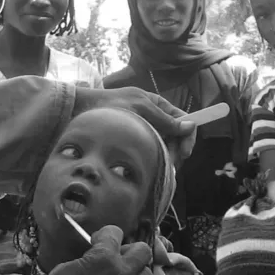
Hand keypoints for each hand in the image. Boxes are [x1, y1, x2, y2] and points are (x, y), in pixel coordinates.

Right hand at [26, 226, 155, 274]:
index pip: (116, 233)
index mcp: (103, 257)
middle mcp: (122, 273)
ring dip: (135, 273)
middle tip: (117, 258)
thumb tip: (96, 258)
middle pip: (143, 251)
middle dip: (129, 250)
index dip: (106, 235)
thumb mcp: (67, 266)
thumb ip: (89, 259)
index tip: (99, 241)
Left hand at [73, 86, 196, 159]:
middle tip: (170, 167)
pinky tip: (151, 168)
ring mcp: (145, 130)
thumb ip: (164, 119)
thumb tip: (191, 125)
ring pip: (165, 147)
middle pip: (176, 138)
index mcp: (159, 105)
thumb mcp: (140, 108)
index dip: (188, 137)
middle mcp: (155, 118)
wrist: (83, 109)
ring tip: (161, 170)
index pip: (184, 120)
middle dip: (177, 152)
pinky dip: (155, 160)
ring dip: (167, 159)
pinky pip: (152, 151)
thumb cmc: (111, 105)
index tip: (184, 153)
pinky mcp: (136, 141)